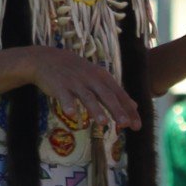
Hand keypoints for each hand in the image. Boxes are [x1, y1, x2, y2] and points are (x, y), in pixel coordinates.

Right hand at [22, 46, 140, 129]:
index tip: (137, 126)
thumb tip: (134, 106)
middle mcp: (91, 79)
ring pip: (87, 96)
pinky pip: (65, 96)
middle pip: (106, 95)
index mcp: (102, 77)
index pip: (119, 94)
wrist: (48, 58)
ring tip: (103, 123)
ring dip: (95, 109)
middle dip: (116, 109)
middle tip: (125, 124)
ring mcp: (75, 82)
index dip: (128, 110)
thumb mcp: (98, 77)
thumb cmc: (77, 71)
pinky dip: (68, 105)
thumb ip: (115, 92)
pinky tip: (72, 114)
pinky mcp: (60, 86)